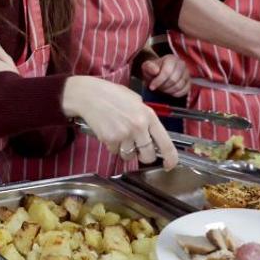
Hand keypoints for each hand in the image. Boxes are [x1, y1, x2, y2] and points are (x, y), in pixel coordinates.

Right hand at [62, 76, 177, 168]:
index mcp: (148, 115)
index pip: (166, 143)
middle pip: (148, 155)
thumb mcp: (136, 100)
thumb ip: (146, 117)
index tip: (169, 165)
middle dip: (144, 156)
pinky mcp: (110, 139)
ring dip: (126, 150)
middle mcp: (138, 127)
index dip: (171, 159)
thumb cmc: (110, 94)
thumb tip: (152, 134)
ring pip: (130, 155)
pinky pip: (115, 151)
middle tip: (138, 150)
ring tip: (119, 136)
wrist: (88, 95)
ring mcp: (124, 134)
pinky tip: (109, 132)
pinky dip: (113, 146)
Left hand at [141, 54, 190, 96]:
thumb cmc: (152, 70)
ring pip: (179, 86)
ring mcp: (187, 73)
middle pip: (173, 80)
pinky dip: (176, 94)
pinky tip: (169, 91)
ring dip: (168, 90)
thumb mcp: (146, 67)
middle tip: (158, 87)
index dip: (158, 81)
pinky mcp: (189, 81)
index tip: (151, 87)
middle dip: (163, 86)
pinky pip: (185, 91)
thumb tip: (155, 70)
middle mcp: (181, 64)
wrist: (157, 73)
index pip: (167, 72)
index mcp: (171, 58)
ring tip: (163, 88)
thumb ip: (149, 67)